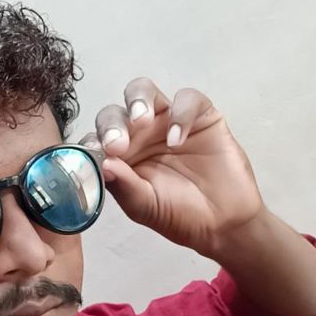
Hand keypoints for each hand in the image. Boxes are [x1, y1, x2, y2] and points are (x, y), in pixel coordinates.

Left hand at [77, 78, 267, 257]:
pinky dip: (181, 114)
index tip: (95, 154)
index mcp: (120, 158)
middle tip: (117, 144)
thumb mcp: (145, 207)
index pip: (96, 140)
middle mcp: (139, 137)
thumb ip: (124, 186)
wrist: (223, 223)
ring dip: (138, 100)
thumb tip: (103, 164)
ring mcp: (167, 123)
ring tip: (142, 120)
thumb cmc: (180, 216)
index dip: (92, 143)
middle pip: (114, 114)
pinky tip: (178, 139)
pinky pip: (186, 99)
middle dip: (112, 124)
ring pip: (143, 92)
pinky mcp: (199, 116)